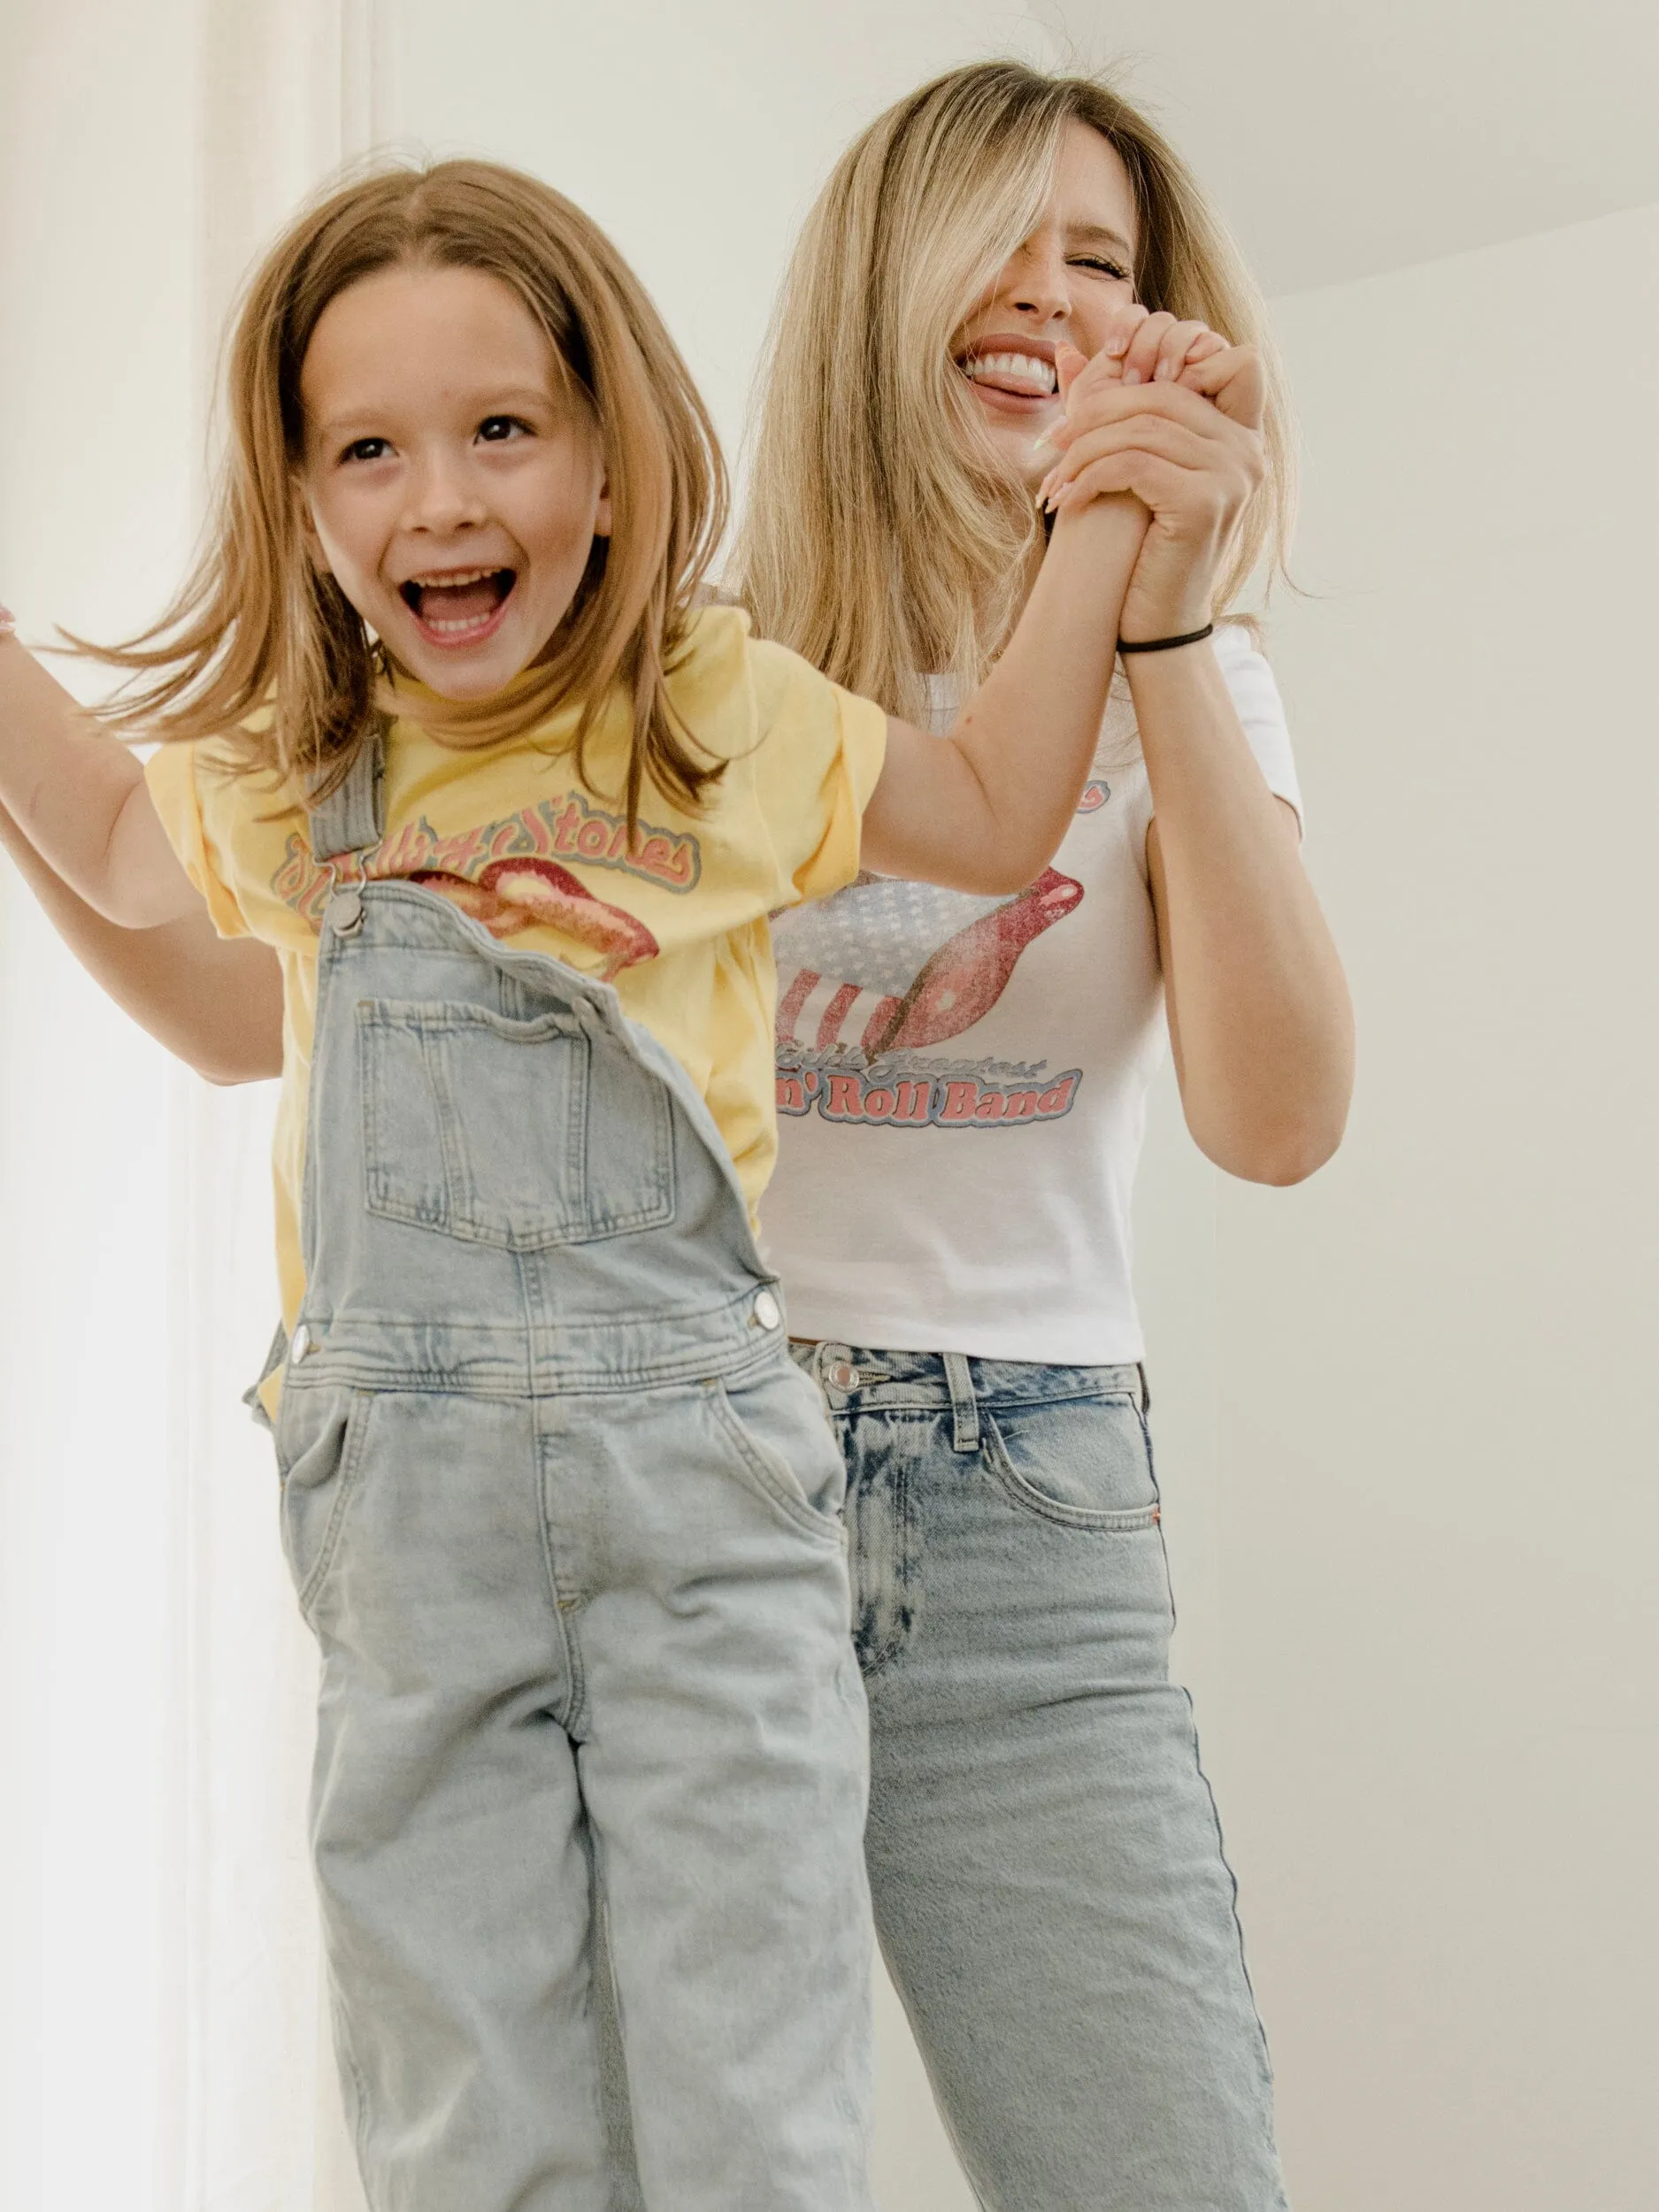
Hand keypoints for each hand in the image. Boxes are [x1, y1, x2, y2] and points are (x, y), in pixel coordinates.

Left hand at [1036, 310, 1265, 640]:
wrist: (1157, 625)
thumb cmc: (1141, 548)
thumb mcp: (1134, 471)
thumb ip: (1115, 410)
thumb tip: (1066, 352)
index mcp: (1240, 436)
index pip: (1227, 358)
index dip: (1171, 357)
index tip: (1110, 400)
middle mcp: (1246, 451)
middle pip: (1163, 393)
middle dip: (1098, 414)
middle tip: (1053, 444)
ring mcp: (1232, 476)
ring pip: (1142, 428)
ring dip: (1084, 452)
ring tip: (1054, 481)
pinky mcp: (1204, 504)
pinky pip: (1133, 465)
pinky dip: (1090, 479)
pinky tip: (1068, 501)